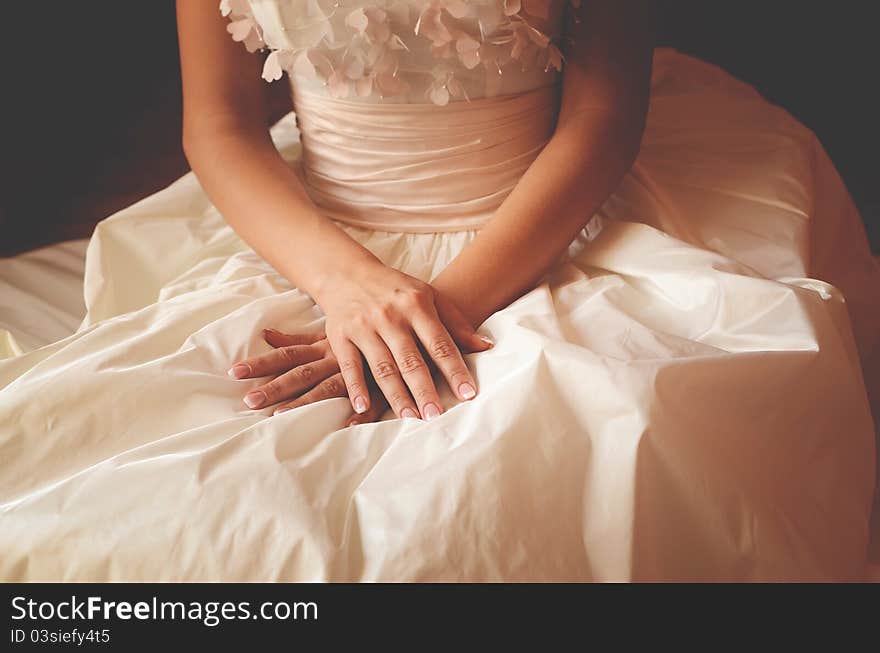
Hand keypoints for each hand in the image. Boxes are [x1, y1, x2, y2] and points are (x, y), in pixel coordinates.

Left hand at [228, 328, 388, 423]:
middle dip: (274, 387)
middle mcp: (337, 360)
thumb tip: (266, 335)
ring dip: (305, 403)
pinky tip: (347, 426)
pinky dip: (360, 414)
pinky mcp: (382, 387)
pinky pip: (372, 403)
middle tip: (249, 401)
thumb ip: (300, 339)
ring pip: (328, 389)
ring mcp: (358, 374)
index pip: (288, 355)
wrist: (413, 327)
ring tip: (280, 416)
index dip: (262, 363)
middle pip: (301, 374)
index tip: (235, 372)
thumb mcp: (331, 333)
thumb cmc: (368, 331)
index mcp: (325, 347)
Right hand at [315, 262, 492, 420]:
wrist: (347, 273)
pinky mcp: (341, 336)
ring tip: (410, 418)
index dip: (454, 370)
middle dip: (424, 390)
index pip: (440, 343)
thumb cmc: (396, 289)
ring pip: (383, 367)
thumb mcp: (429, 296)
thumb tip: (486, 346)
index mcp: (417, 306)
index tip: (468, 394)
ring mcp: (364, 326)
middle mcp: (390, 316)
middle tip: (436, 416)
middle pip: (410, 360)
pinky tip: (363, 407)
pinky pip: (350, 365)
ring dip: (396, 395)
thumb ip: (456, 322)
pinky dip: (356, 387)